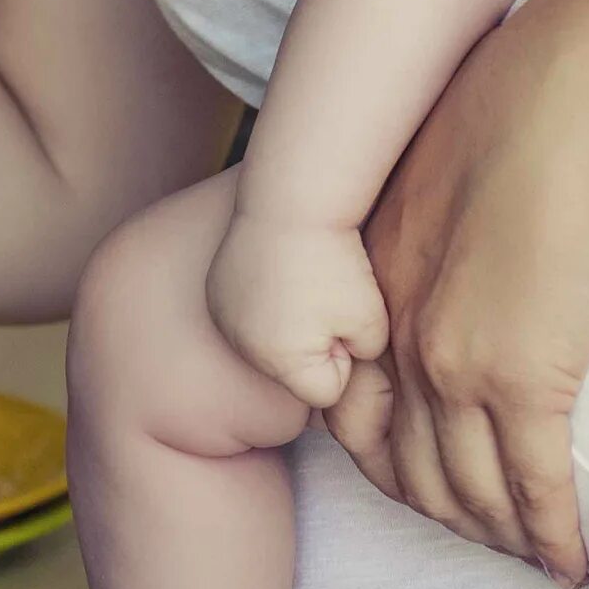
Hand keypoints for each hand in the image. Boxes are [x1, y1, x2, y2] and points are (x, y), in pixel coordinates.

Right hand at [206, 214, 388, 409]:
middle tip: (325, 295)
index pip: (326, 390)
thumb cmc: (334, 259)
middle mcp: (243, 347)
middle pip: (293, 369)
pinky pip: (247, 315)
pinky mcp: (216, 290)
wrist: (291, 199)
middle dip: (315, 344)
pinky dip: (262, 301)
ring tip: (301, 280)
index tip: (345, 317)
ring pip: (268, 343)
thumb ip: (363, 358)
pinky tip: (276, 271)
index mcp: (280, 363)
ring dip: (287, 324)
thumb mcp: (372, 320)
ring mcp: (224, 317)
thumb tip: (345, 360)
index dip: (344, 357)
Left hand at [330, 7, 588, 588]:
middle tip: (484, 535)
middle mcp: (399, 331)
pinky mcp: (524, 377)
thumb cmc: (526, 101)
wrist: (573, 90)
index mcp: (377, 277)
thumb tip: (482, 243)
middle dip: (443, 511)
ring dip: (498, 535)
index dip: (388, 457)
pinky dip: (549, 533)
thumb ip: (447, 220)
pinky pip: (532, 486)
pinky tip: (568, 557)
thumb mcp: (450, 164)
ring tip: (531, 556)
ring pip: (466, 488)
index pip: (355, 404)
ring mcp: (455, 361)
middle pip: (404, 463)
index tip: (427, 479)